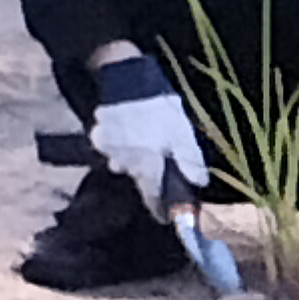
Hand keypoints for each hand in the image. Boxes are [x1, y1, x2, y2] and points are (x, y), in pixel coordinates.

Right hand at [84, 84, 211, 205]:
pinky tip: (131, 131)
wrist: (127, 81)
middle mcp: (124, 164)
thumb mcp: (183, 134)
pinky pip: (111, 148)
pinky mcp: (98, 135)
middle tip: (160, 166)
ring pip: (123, 163)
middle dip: (149, 178)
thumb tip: (200, 183)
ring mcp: (108, 150)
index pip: (152, 198)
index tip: (164, 218)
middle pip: (138, 179)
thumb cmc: (159, 109)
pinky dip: (121, 145)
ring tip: (146, 143)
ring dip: (134, 160)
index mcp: (146, 167)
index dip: (159, 210)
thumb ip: (191, 161)